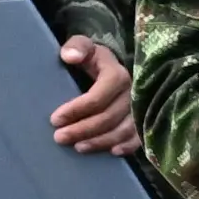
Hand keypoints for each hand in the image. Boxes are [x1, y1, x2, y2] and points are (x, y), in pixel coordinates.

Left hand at [47, 34, 138, 156]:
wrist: (113, 66)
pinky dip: (126, 146)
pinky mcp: (143, 120)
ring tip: (78, 147)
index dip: (76, 110)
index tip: (55, 119)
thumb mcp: (84, 46)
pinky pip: (138, 137)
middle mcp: (132, 93)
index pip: (97, 98)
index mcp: (117, 75)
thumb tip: (70, 57)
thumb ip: (76, 47)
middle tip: (59, 138)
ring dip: (100, 142)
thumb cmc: (94, 58)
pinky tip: (111, 152)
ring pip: (122, 131)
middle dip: (82, 130)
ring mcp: (140, 108)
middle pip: (108, 117)